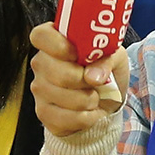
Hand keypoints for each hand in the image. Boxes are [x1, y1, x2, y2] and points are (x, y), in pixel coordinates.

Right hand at [29, 21, 128, 136]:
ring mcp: (39, 89)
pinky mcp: (44, 113)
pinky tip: (90, 112)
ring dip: (88, 100)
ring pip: (62, 97)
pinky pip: (64, 119)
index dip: (57, 45)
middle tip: (96, 81)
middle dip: (83, 80)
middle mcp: (41, 63)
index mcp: (54, 40)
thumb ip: (106, 58)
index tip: (77, 54)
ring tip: (95, 96)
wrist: (108, 99)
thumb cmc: (106, 70)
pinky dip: (86, 118)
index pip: (41, 36)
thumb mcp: (115, 56)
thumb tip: (93, 76)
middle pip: (55, 71)